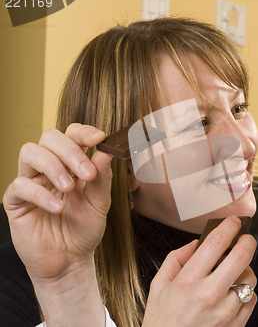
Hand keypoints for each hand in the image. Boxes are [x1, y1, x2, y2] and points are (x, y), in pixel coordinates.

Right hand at [3, 124, 112, 325]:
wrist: (71, 260)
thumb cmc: (84, 229)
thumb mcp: (100, 203)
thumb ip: (102, 178)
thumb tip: (107, 151)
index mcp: (71, 163)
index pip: (71, 135)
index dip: (83, 132)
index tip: (99, 139)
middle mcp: (49, 167)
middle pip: (50, 138)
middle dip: (70, 151)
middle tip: (88, 174)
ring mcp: (31, 181)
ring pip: (30, 153)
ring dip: (53, 166)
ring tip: (70, 189)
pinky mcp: (16, 201)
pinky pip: (20, 185)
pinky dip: (41, 194)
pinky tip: (58, 209)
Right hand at [143, 216, 257, 326]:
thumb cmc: (162, 321)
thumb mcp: (158, 286)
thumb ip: (176, 259)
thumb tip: (196, 242)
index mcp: (188, 281)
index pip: (216, 243)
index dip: (229, 226)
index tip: (233, 222)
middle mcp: (209, 295)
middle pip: (242, 256)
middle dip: (247, 240)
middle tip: (244, 238)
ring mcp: (225, 311)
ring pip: (250, 277)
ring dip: (244, 269)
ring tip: (232, 273)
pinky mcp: (236, 325)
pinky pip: (252, 298)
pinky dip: (246, 292)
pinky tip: (232, 294)